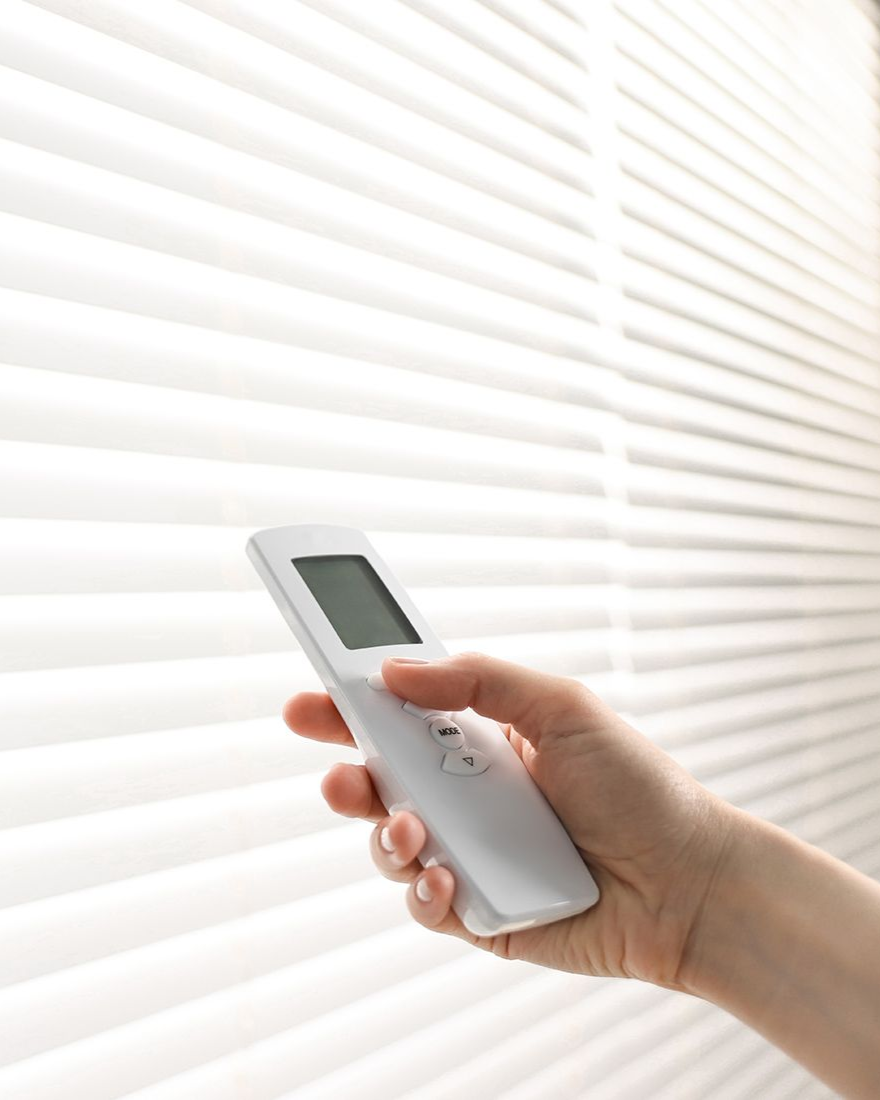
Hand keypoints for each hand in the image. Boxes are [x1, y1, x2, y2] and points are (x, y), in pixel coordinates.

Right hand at [283, 652, 735, 989]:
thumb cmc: (636, 787)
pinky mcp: (477, 911)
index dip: (351, 705)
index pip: (401, 716)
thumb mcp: (562, 707)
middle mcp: (468, 796)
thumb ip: (479, 681)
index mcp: (482, 741)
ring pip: (391, 845)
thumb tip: (395, 670)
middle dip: (345, 774)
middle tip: (338, 771)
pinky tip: (447, 879)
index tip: (311, 694)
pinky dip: (424, 893)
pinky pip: (425, 904)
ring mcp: (470, 854)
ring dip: (386, 836)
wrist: (687, 882)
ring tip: (414, 830)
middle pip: (381, 781)